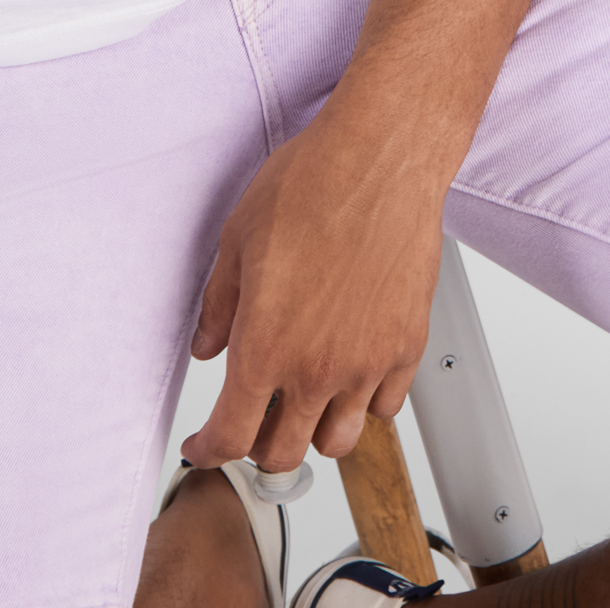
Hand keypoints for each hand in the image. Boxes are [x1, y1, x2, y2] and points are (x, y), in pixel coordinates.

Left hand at [178, 92, 450, 476]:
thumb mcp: (238, 238)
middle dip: (257, 444)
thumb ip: (219, 305)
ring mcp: (367, 361)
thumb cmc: (311, 184)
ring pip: (338, 442)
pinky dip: (365, 403)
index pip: (230, 436)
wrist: (381, 157)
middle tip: (251, 418)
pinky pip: (386, 405)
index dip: (208, 449)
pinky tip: (351, 374)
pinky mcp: (406, 344)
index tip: (203, 444)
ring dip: (314, 431)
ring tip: (304, 401)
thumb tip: (207, 345)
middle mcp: (317, 367)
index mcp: (265, 346)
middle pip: (283, 453)